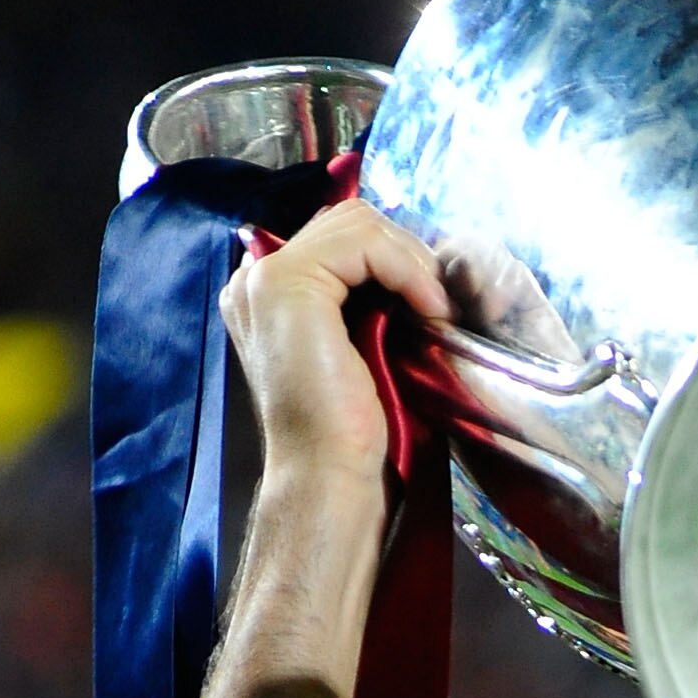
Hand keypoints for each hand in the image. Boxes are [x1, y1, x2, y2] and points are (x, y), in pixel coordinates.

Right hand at [220, 201, 454, 488]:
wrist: (329, 476)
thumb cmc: (352, 432)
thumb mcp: (364, 349)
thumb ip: (367, 303)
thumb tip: (416, 270)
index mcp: (271, 294)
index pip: (342, 237)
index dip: (394, 259)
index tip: (432, 305)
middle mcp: (257, 278)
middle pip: (350, 221)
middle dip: (407, 255)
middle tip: (440, 308)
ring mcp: (265, 277)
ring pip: (359, 223)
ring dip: (412, 262)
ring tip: (436, 312)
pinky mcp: (287, 283)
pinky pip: (364, 242)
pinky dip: (407, 269)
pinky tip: (429, 310)